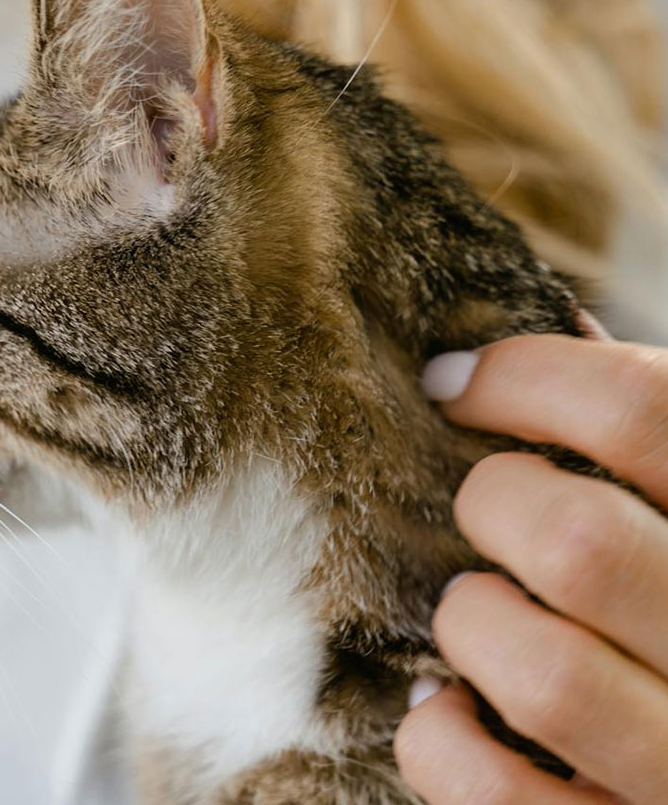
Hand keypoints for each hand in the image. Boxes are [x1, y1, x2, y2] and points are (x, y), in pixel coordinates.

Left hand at [394, 333, 667, 804]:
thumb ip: (649, 431)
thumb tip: (552, 327)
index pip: (646, 411)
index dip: (526, 377)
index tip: (453, 383)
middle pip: (579, 539)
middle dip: (493, 502)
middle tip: (485, 505)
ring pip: (543, 673)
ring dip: (473, 622)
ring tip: (477, 607)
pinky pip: (495, 793)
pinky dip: (439, 739)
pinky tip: (447, 705)